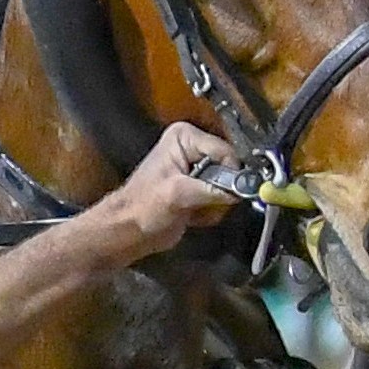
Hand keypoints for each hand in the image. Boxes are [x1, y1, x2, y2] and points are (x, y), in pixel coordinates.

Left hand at [88, 123, 239, 262]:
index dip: (228, 174)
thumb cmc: (140, 208)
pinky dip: (211, 211)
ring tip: (191, 209)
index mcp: (184, 138)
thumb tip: (238, 188)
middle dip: (219, 191)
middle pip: (229, 169)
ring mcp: (197, 169)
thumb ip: (212, 190)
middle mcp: (192, 149)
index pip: (225, 151)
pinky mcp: (199, 188)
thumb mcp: (177, 194)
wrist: (130, 230)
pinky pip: (221, 199)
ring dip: (214, 204)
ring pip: (228, 187)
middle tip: (199, 202)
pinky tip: (192, 214)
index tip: (223, 191)